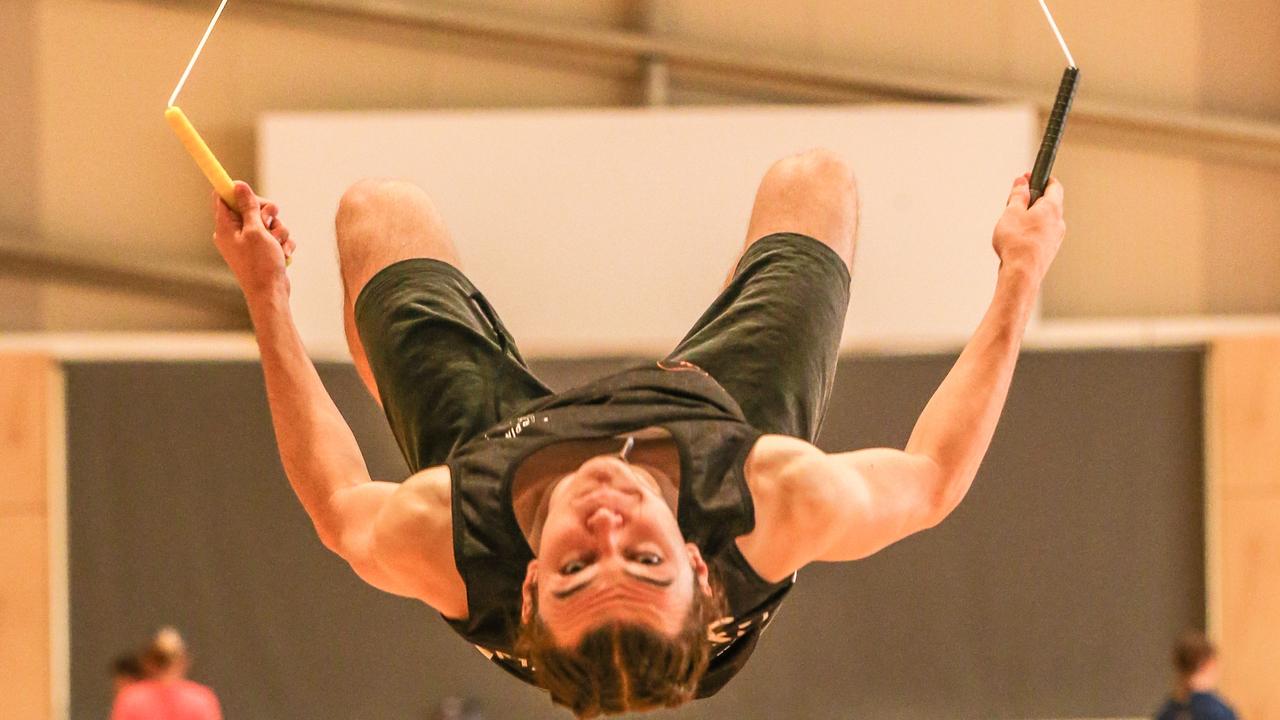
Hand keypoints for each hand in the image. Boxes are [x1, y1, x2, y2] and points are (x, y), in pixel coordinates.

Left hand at [212, 181, 296, 297]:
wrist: (270, 293)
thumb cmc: (260, 264)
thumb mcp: (256, 231)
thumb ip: (248, 207)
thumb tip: (238, 185)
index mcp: (225, 227)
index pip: (223, 197)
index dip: (238, 192)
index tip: (252, 194)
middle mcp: (235, 233)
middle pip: (251, 207)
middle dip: (268, 213)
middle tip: (271, 220)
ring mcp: (249, 242)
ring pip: (268, 221)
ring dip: (279, 230)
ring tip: (278, 244)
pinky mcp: (262, 249)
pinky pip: (275, 235)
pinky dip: (282, 242)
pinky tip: (283, 253)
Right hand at [991, 173, 1064, 282]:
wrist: (1021, 274)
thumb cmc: (1016, 244)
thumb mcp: (1011, 212)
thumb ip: (1018, 195)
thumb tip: (1022, 182)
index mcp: (1052, 208)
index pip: (1054, 186)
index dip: (1042, 178)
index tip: (1030, 176)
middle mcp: (1058, 222)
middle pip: (1049, 203)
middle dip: (1033, 199)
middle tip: (1015, 200)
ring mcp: (1055, 238)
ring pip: (1045, 221)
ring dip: (1031, 217)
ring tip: (1012, 223)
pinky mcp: (1049, 251)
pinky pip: (1042, 235)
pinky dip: (1031, 232)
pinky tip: (1017, 239)